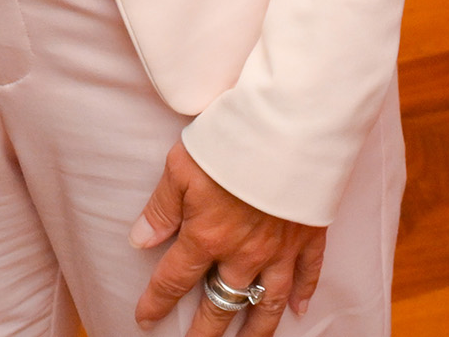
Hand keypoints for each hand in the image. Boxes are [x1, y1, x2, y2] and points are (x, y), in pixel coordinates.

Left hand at [131, 142, 325, 332]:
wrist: (285, 132)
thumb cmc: (227, 142)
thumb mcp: (180, 167)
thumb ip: (161, 209)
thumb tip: (140, 241)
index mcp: (206, 237)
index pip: (174, 279)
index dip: (157, 303)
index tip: (145, 320)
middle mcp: (243, 255)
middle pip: (221, 304)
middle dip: (205, 332)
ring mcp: (279, 251)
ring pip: (266, 304)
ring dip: (255, 330)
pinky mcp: (308, 238)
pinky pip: (307, 276)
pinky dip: (304, 295)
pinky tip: (299, 312)